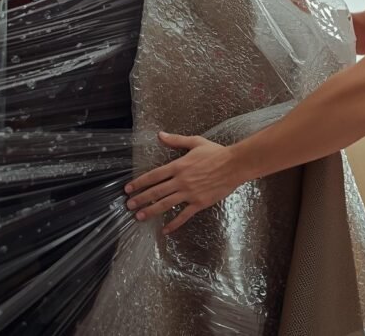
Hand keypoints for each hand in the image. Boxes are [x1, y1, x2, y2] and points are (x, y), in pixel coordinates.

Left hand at [124, 132, 243, 233]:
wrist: (235, 164)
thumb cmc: (217, 153)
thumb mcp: (196, 142)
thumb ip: (176, 140)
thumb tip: (160, 135)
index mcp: (178, 166)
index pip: (153, 176)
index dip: (139, 183)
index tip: (128, 189)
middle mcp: (181, 181)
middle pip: (156, 191)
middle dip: (140, 199)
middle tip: (129, 205)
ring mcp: (190, 193)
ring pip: (165, 204)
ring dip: (151, 211)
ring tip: (139, 216)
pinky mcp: (199, 203)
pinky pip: (184, 215)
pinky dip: (174, 223)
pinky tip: (165, 229)